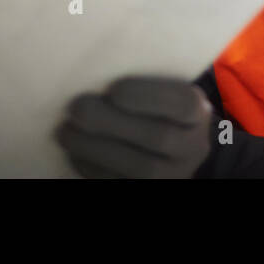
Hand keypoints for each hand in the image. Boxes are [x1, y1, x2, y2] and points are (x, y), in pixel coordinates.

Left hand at [56, 76, 211, 177]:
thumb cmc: (159, 110)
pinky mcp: (150, 189)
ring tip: (65, 131)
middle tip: (76, 107)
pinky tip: (74, 152)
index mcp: (198, 113)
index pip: (182, 104)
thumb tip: (98, 74)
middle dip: (111, 122)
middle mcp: (193, 147)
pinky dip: (93, 168)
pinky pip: (120, 183)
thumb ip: (145, 82)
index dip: (147, 96)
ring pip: (138, 167)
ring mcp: (173, 174)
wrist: (174, 151)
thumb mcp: (165, 92)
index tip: (113, 88)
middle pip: (157, 137)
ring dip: (94, 148)